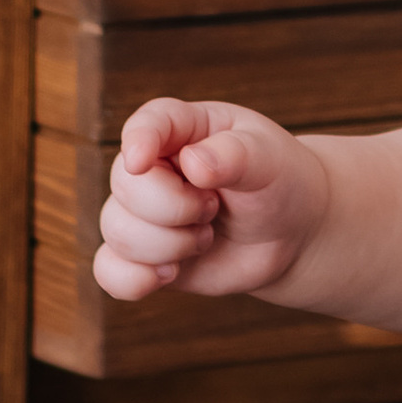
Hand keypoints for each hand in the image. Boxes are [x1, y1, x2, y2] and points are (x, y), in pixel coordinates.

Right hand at [94, 98, 328, 304]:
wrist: (292, 236)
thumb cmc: (280, 183)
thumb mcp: (269, 161)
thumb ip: (235, 156)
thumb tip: (193, 163)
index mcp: (185, 128)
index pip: (149, 122)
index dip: (137, 139)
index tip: (140, 162)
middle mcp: (154, 166)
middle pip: (126, 185)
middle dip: (174, 209)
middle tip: (214, 208)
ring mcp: (145, 212)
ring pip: (117, 230)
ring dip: (169, 245)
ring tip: (206, 236)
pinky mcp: (144, 255)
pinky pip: (109, 270)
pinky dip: (131, 279)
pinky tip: (168, 276)